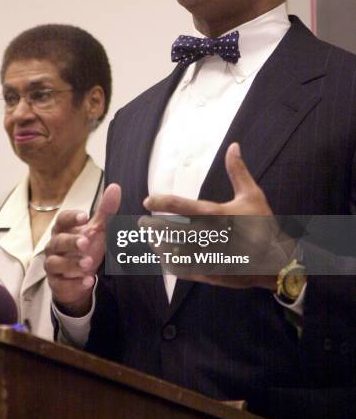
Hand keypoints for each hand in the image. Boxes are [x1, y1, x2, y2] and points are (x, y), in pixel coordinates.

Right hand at [44, 183, 120, 315]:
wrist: (78, 278)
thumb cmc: (85, 248)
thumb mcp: (97, 229)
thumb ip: (105, 211)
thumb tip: (115, 187)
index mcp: (63, 229)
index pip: (62, 219)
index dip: (72, 218)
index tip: (84, 217)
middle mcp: (54, 246)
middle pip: (58, 241)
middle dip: (71, 242)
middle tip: (85, 243)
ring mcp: (53, 265)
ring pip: (56, 263)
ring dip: (72, 264)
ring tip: (88, 264)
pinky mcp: (56, 283)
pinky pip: (61, 283)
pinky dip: (74, 283)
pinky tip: (88, 281)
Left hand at [142, 143, 295, 289]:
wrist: (276, 261)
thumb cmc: (263, 225)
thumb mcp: (252, 195)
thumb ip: (238, 171)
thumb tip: (234, 145)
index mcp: (216, 214)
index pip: (180, 205)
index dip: (160, 201)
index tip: (147, 200)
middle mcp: (209, 235)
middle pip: (170, 230)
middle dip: (153, 226)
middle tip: (142, 223)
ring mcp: (208, 256)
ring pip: (173, 252)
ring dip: (158, 245)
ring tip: (151, 240)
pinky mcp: (210, 273)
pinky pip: (183, 270)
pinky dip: (170, 264)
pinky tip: (164, 258)